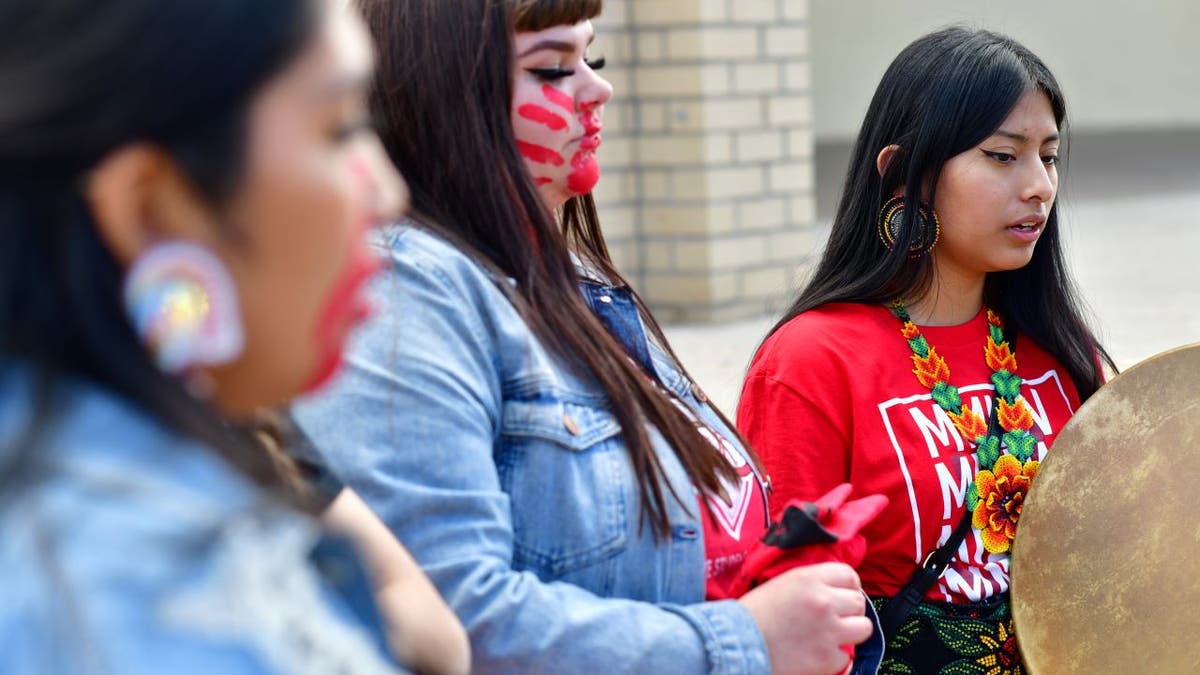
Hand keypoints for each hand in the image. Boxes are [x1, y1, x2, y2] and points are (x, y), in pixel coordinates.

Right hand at [738, 562, 872, 674]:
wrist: (735, 644)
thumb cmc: (752, 615)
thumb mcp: (780, 585)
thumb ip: (809, 583)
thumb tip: (832, 590)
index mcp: (809, 579)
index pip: (849, 575)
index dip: (848, 587)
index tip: (842, 595)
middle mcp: (823, 601)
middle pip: (858, 602)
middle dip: (849, 611)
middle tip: (835, 618)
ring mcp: (828, 631)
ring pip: (863, 628)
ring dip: (850, 633)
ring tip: (832, 637)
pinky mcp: (827, 658)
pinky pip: (846, 656)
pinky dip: (834, 658)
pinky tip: (816, 654)